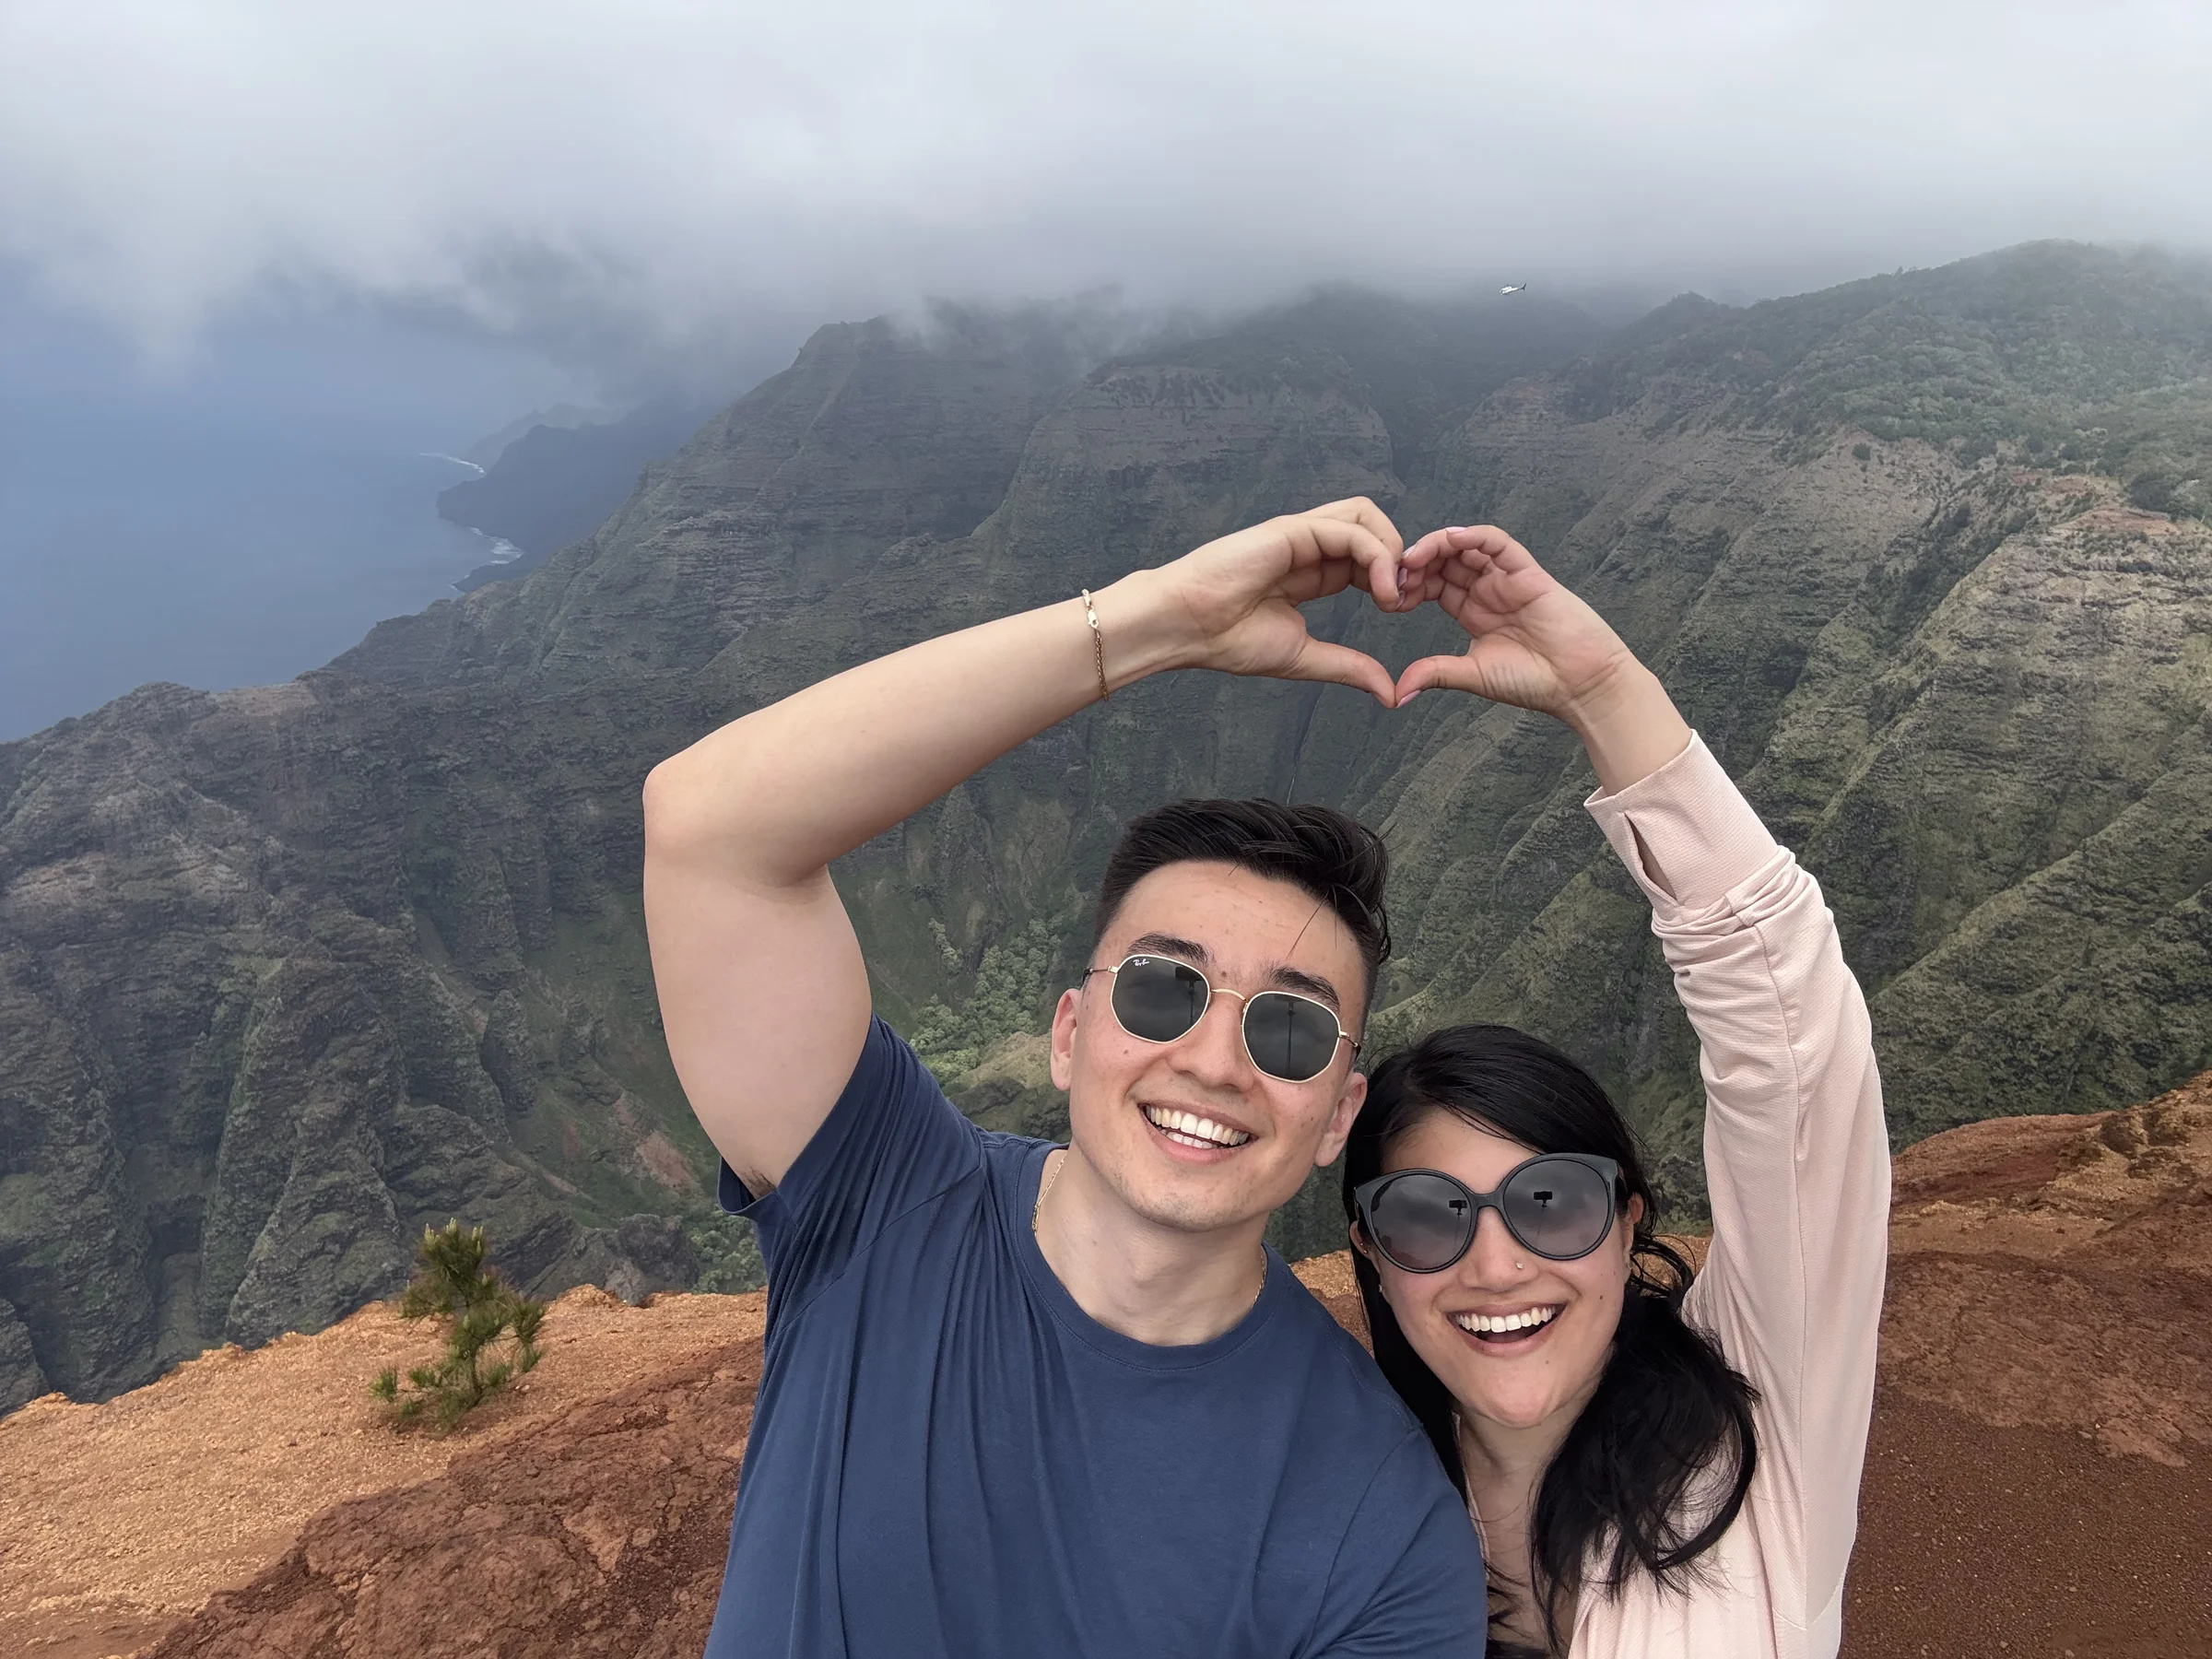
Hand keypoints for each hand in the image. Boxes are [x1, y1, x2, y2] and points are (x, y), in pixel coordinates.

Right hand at [1148, 498, 1412, 706]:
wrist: (1187, 628)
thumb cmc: (1229, 640)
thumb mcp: (1305, 658)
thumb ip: (1348, 667)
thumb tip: (1389, 693)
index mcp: (1311, 572)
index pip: (1367, 558)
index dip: (1391, 578)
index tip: (1400, 610)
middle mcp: (1308, 546)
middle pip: (1373, 529)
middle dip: (1399, 561)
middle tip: (1405, 601)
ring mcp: (1300, 534)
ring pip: (1366, 516)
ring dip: (1391, 551)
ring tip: (1392, 594)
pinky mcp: (1292, 529)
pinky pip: (1350, 530)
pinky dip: (1376, 556)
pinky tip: (1380, 591)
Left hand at [1394, 525, 1689, 791]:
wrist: (1579, 685)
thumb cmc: (1533, 682)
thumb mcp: (1473, 675)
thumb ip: (1436, 673)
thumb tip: (1396, 693)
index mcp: (1472, 610)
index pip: (1433, 584)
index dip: (1409, 585)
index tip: (1386, 597)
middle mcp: (1488, 590)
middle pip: (1445, 561)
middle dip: (1416, 562)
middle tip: (1392, 573)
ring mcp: (1508, 578)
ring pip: (1467, 547)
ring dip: (1437, 545)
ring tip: (1413, 557)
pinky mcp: (1529, 573)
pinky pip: (1499, 543)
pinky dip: (1475, 536)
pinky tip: (1452, 539)